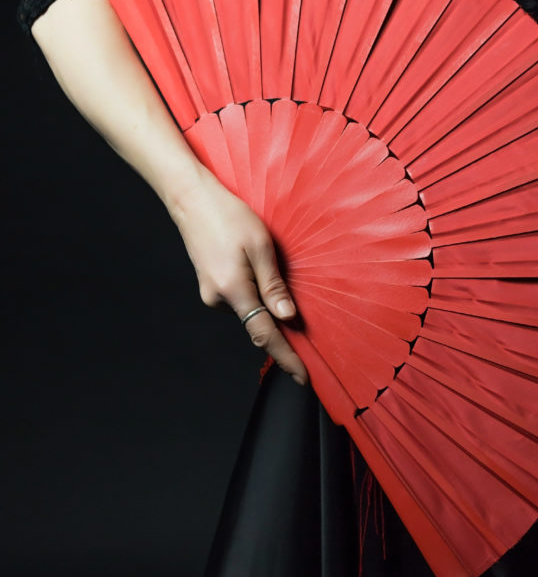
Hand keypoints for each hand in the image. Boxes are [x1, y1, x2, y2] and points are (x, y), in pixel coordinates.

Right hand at [165, 169, 308, 384]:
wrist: (191, 199)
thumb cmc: (229, 217)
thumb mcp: (261, 247)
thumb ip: (274, 285)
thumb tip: (287, 318)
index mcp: (234, 291)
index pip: (265, 335)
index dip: (286, 357)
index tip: (302, 377)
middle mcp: (218, 299)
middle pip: (258, 324)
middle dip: (282, 328)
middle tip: (306, 324)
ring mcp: (211, 293)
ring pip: (249, 309)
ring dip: (267, 303)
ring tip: (272, 267)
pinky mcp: (210, 285)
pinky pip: (240, 298)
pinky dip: (255, 294)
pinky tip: (258, 269)